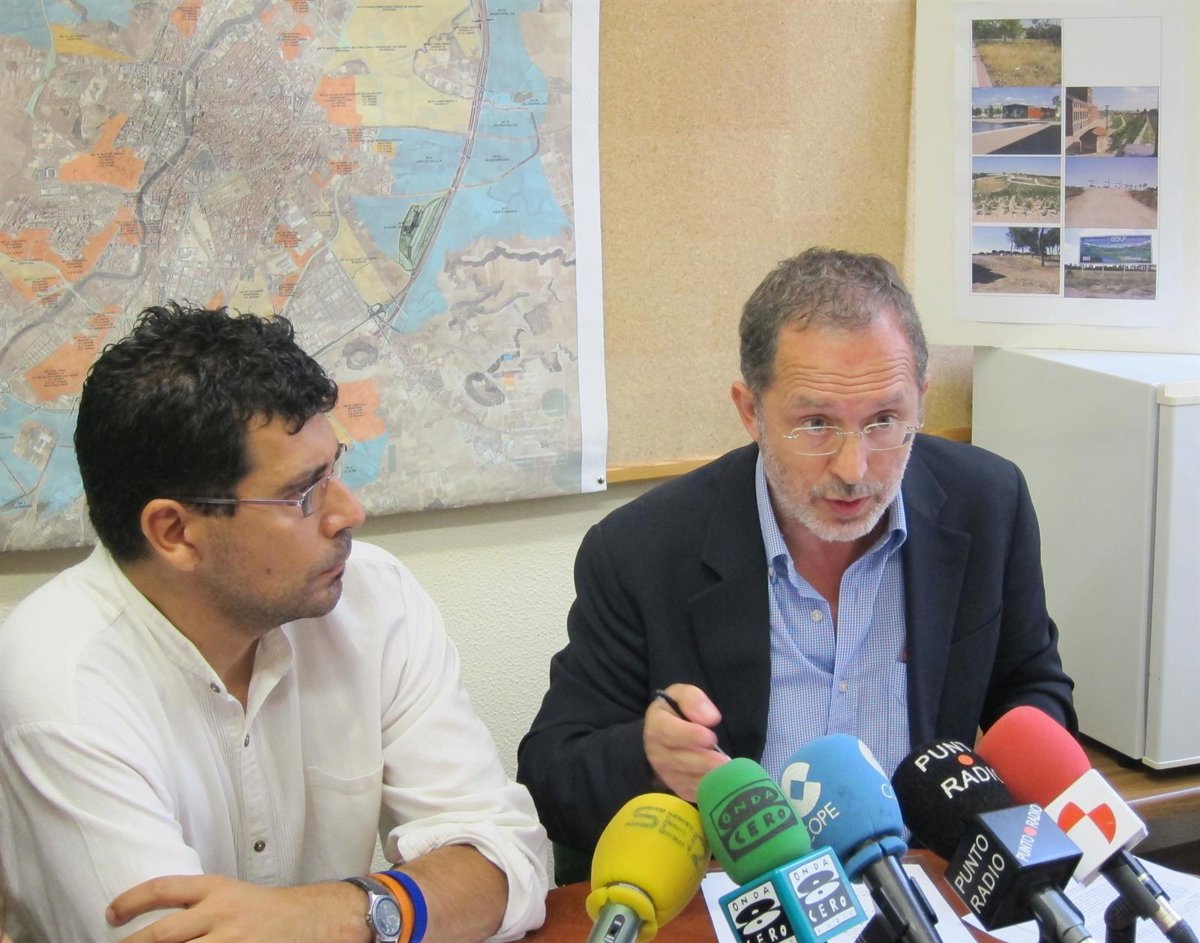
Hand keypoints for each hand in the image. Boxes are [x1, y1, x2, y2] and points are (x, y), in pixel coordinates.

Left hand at [107, 874, 367, 942]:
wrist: (311, 921)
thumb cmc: (261, 911)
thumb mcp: (228, 896)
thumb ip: (194, 905)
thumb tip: (149, 925)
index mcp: (215, 889)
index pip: (164, 889)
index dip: (131, 901)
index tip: (109, 915)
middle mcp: (221, 913)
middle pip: (162, 934)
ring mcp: (231, 940)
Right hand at [643, 684, 727, 800]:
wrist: (667, 733)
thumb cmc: (677, 711)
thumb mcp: (682, 695)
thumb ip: (693, 701)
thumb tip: (710, 718)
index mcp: (656, 726)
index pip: (668, 732)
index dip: (689, 735)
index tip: (711, 736)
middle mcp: (656, 753)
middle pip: (680, 760)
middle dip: (704, 761)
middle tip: (725, 761)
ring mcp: (666, 773)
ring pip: (687, 779)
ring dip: (708, 777)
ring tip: (728, 772)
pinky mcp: (678, 787)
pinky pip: (693, 792)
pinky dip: (708, 789)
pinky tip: (724, 782)